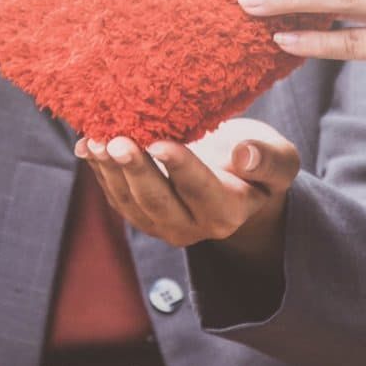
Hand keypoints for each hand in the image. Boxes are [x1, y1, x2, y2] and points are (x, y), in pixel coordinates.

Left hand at [75, 118, 298, 271]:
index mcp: (228, 212)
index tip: (161, 142)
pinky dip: (98, 171)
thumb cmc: (259, 163)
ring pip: (129, 202)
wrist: (237, 180)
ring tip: (95, 139)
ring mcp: (160, 223)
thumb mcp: (280, 160)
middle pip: (158, 201)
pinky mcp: (139, 212)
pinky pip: (114, 196)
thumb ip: (269, 160)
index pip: (201, 191)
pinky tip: (86, 145)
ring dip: (109, 170)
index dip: (181, 168)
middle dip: (135, 170)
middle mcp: (191, 226)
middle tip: (116, 139)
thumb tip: (243, 153)